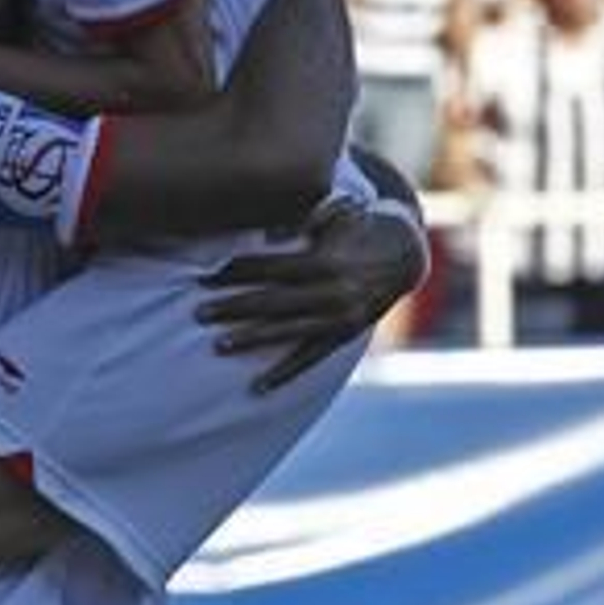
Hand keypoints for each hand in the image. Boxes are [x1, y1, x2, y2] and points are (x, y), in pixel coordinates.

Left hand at [196, 200, 429, 393]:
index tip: (206, 277)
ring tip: (218, 346)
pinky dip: (284, 373)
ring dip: (251, 340)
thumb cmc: (356, 227)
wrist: (405, 253)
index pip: (273, 269)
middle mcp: (334, 293)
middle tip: (198, 313)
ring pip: (288, 332)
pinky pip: (310, 358)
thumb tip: (262, 231)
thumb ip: (299, 223)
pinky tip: (258, 387)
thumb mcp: (332, 217)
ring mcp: (340, 318)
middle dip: (234, 307)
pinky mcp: (343, 336)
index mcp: (328, 261)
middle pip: (274, 302)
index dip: (238, 273)